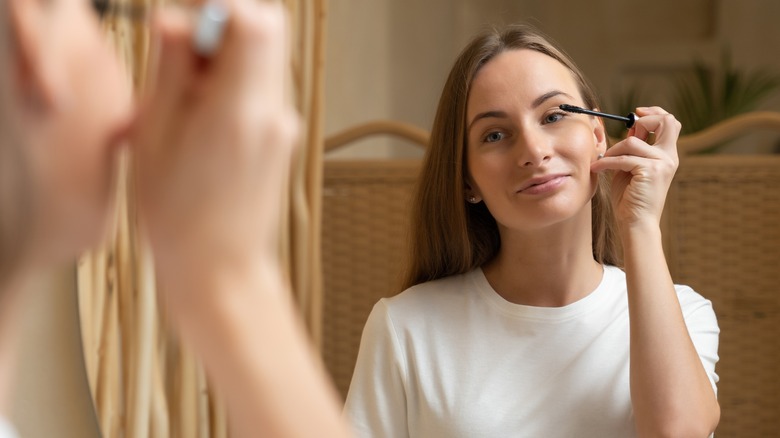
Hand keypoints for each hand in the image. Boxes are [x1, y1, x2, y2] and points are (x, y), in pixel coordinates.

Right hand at [132, 0, 296, 290]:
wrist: (220, 270)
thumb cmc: (179, 218)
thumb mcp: (156, 138)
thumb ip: (172, 71)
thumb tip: (177, 21)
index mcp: (240, 109)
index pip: (257, 22)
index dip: (222, 8)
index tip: (188, 21)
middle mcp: (273, 114)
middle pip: (267, 34)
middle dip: (223, 31)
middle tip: (181, 63)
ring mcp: (283, 128)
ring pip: (262, 62)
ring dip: (224, 63)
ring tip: (185, 105)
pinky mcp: (282, 141)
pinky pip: (260, 93)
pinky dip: (231, 91)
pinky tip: (200, 128)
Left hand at [591, 107, 679, 231]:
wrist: (636, 223)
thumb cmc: (630, 198)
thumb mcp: (630, 167)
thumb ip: (633, 148)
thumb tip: (630, 127)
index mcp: (667, 155)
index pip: (670, 123)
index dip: (654, 113)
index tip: (636, 114)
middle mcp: (669, 157)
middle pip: (666, 121)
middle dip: (644, 119)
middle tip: (627, 127)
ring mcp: (662, 164)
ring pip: (632, 142)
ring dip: (612, 150)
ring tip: (602, 162)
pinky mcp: (651, 171)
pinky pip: (623, 158)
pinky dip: (606, 162)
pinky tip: (597, 169)